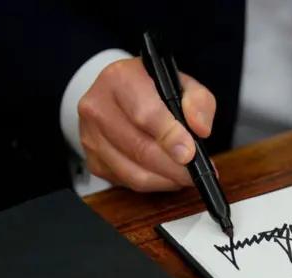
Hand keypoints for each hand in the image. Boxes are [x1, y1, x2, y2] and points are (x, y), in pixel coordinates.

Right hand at [78, 58, 215, 191]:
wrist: (118, 94)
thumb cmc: (151, 89)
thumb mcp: (181, 84)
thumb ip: (198, 101)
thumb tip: (200, 129)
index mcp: (120, 80)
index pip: (145, 114)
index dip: (170, 137)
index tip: (190, 153)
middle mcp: (98, 107)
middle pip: (139, 148)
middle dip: (174, 167)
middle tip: (195, 173)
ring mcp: (90, 137)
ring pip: (133, 172)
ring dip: (166, 180)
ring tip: (185, 177)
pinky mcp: (93, 161)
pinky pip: (127, 182)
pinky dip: (154, 184)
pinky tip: (167, 176)